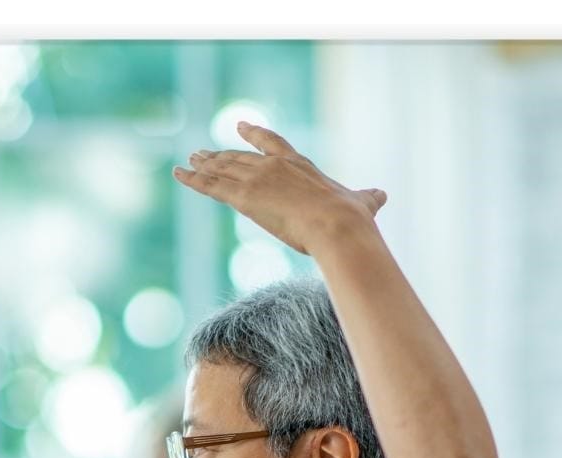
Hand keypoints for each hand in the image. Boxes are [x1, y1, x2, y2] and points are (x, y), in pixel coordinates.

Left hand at [173, 122, 386, 255]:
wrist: (338, 226)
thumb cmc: (351, 218)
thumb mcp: (362, 204)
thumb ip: (368, 198)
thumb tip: (383, 195)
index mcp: (299, 164)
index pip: (272, 143)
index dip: (255, 135)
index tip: (242, 127)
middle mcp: (274, 166)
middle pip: (240, 156)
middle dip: (220, 154)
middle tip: (203, 151)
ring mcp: (257, 179)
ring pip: (222, 168)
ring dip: (203, 165)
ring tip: (188, 161)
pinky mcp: (243, 197)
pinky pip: (211, 186)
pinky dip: (192, 179)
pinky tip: (178, 174)